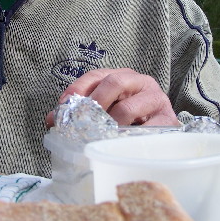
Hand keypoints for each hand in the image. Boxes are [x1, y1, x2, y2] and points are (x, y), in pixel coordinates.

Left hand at [45, 68, 180, 127]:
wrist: (166, 134)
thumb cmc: (131, 121)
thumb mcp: (105, 112)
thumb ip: (79, 113)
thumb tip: (51, 120)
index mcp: (122, 76)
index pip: (96, 75)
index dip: (77, 88)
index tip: (63, 107)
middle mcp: (140, 82)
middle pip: (114, 82)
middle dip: (94, 102)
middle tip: (83, 121)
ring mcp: (156, 99)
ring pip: (129, 107)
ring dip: (110, 124)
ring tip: (101, 137)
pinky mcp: (168, 120)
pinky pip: (148, 128)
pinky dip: (131, 138)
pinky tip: (121, 145)